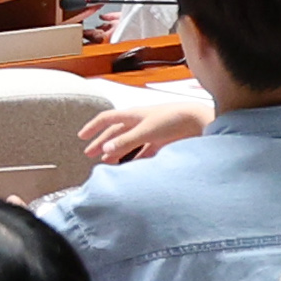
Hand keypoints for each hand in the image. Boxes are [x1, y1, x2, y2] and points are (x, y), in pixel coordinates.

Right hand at [77, 86, 213, 162]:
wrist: (199, 121)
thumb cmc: (172, 119)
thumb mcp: (146, 131)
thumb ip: (126, 142)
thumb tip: (104, 150)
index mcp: (133, 114)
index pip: (107, 119)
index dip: (93, 127)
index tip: (81, 137)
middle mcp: (139, 122)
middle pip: (115, 132)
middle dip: (101, 142)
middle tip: (89, 154)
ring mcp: (150, 132)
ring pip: (127, 142)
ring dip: (116, 151)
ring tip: (106, 161)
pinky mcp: (161, 142)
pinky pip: (143, 151)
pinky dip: (134, 158)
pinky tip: (130, 166)